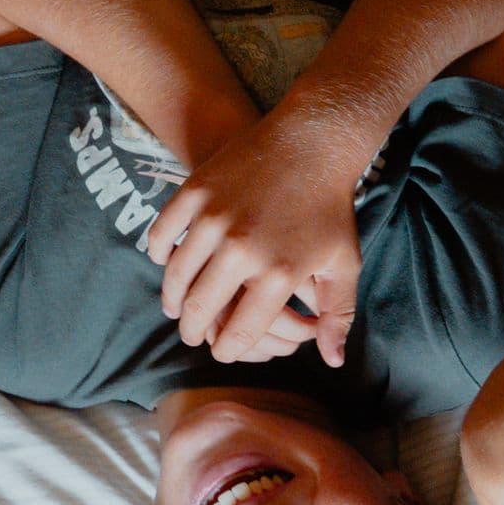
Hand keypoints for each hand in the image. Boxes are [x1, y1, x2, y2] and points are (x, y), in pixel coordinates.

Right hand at [145, 110, 365, 364]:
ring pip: (176, 277)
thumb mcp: (343, 264)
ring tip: (175, 308)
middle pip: (200, 310)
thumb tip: (333, 363)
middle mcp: (242, 251)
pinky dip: (159, 253)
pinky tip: (166, 262)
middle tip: (191, 335)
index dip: (227, 350)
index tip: (223, 352)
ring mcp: (214, 219)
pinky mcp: (195, 192)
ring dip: (172, 299)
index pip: (239, 332)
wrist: (312, 141)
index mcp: (278, 275)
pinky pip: (162, 234)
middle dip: (192, 331)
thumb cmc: (331, 208)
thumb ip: (337, 317)